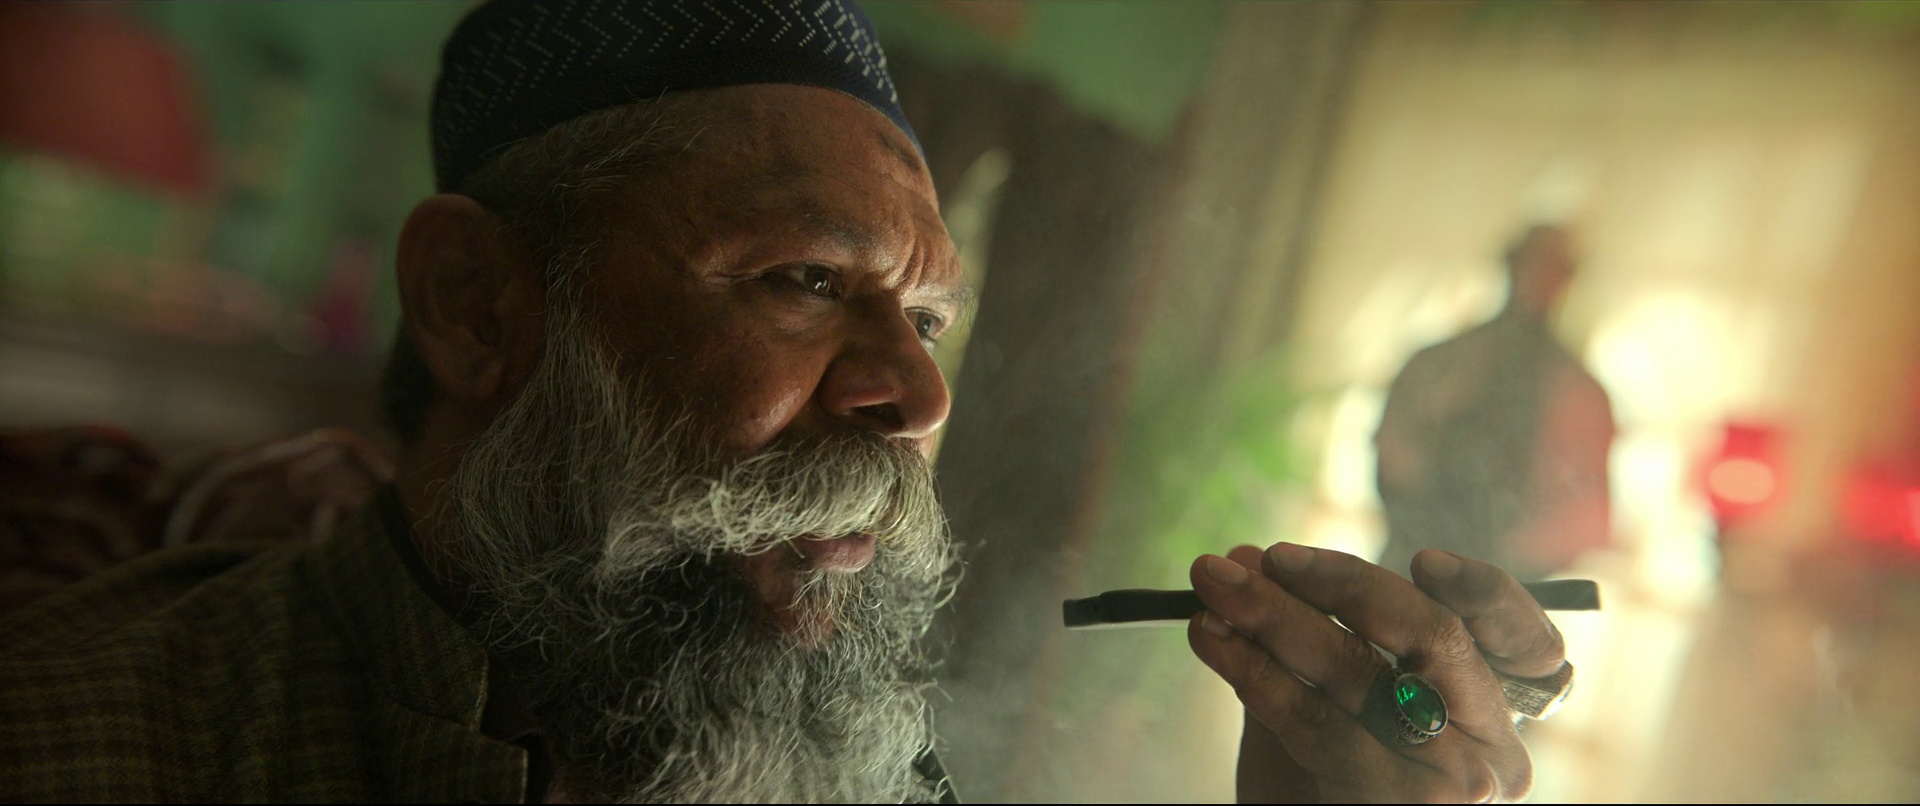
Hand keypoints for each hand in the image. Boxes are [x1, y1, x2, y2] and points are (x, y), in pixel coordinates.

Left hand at [1187, 544, 1566, 801]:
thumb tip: (1246, 557)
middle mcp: (1489, 749)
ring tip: (1213, 592)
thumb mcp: (1326, 701)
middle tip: (1261, 557)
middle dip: (1340, 582)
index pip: (1531, 644)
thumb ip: (1301, 631)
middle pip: (1432, 636)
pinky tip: (1212, 640)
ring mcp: (1450, 785)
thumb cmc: (1322, 784)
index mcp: (1495, 713)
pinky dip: (1254, 671)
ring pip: (1362, 674)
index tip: (1425, 559)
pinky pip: (1315, 721)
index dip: (1488, 594)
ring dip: (1274, 618)